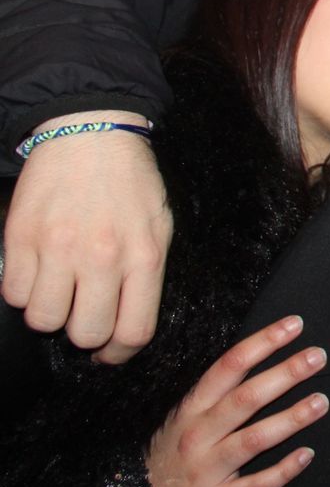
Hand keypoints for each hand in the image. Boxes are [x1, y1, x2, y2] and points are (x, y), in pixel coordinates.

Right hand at [2, 115, 171, 361]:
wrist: (91, 132)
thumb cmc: (130, 180)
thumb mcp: (158, 225)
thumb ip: (146, 274)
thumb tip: (129, 321)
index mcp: (144, 255)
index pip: (134, 331)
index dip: (119, 353)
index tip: (109, 353)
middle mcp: (102, 257)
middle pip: (86, 334)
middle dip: (84, 333)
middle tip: (82, 313)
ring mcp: (58, 248)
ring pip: (43, 320)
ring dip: (50, 313)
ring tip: (59, 289)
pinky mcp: (21, 238)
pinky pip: (14, 294)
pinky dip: (24, 291)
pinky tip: (38, 270)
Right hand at [146, 315, 327, 486]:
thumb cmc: (175, 451)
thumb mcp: (184, 417)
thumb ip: (217, 392)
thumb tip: (262, 354)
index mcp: (192, 409)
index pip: (229, 366)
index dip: (263, 342)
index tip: (294, 325)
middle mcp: (199, 436)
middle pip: (245, 399)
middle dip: (284, 375)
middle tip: (317, 357)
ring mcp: (208, 469)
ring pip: (253, 439)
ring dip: (290, 419)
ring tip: (320, 402)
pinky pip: (256, 485)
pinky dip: (283, 470)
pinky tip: (306, 454)